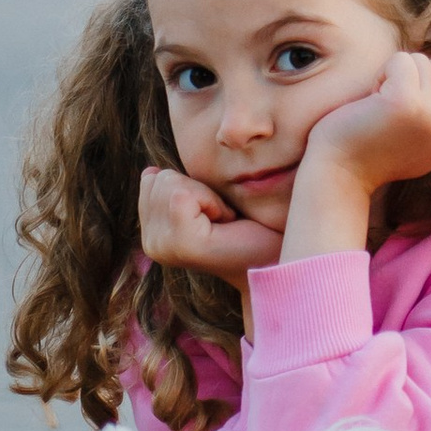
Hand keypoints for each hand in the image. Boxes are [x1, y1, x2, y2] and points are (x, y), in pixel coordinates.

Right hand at [139, 164, 283, 277]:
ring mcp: (162, 247)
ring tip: (225, 222)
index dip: (191, 186)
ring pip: (169, 182)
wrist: (279, 259)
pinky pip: (182, 193)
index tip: (214, 213)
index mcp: (153, 235)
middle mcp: (151, 245)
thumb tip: (150, 171)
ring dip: (207, 195)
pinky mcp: (181, 244)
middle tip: (222, 219)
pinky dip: (212, 200)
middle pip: (159, 178)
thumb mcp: (206, 202)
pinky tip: (227, 222)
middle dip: (197, 189)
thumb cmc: (252, 229)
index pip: (152, 179)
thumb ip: (176, 188)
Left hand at [280, 49, 430, 256]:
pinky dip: (382, 73)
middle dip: (411, 78)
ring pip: (422, 61)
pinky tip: (371, 100)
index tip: (400, 116)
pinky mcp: (407, 101)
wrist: (340, 174)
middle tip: (386, 107)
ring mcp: (430, 114)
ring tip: (379, 105)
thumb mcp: (419, 141)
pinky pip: (401, 60)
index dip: (423, 89)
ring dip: (394, 75)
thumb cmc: (370, 152)